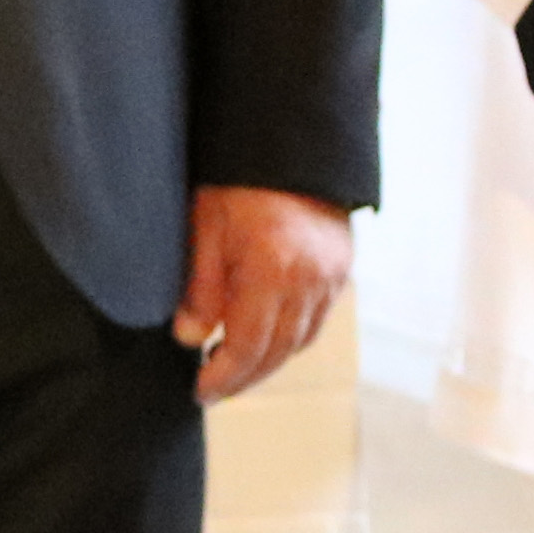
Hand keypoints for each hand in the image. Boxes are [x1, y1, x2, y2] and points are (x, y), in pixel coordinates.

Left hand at [175, 184, 351, 402]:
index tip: (200, 391)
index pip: (248, 346)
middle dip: (245, 378)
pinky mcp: (343, 268)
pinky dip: (290, 336)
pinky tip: (266, 336)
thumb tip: (190, 338)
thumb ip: (200, 287)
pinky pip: (316, 319)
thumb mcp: (205, 225)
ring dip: (269, 361)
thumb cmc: (240, 177)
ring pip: (301, 340)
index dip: (223, 376)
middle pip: (278, 352)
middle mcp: (311, 280)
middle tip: (215, 388)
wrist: (291, 141)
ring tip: (235, 366)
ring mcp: (333, 276)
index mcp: (273, 269)